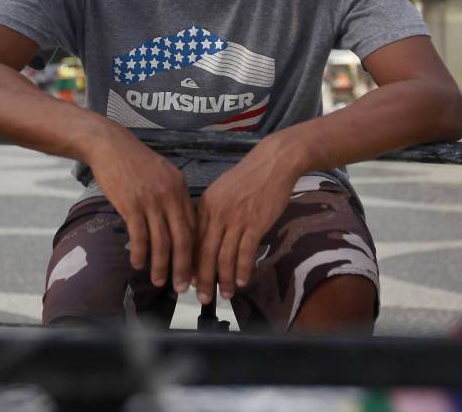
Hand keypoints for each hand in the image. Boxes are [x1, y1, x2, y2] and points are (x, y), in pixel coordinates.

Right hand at [85, 126, 195, 291]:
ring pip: (161, 241)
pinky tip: (138, 264)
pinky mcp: (131, 204)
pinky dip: (141, 253)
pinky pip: (139, 236)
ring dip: (161, 265)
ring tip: (159, 281)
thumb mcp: (162, 173)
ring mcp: (151, 200)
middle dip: (183, 266)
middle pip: (183, 238)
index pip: (194, 226)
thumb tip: (178, 225)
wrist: (109, 145)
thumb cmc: (135, 161)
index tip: (194, 269)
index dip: (194, 250)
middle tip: (182, 286)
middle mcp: (170, 195)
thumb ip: (172, 196)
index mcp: (180, 187)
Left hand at [195, 136, 302, 304]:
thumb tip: (205, 239)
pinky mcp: (255, 223)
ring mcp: (236, 219)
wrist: (273, 163)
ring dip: (224, 279)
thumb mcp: (221, 192)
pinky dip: (242, 269)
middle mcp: (217, 214)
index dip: (190, 264)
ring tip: (224, 295)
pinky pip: (245, 252)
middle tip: (201, 298)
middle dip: (202, 279)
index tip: (189, 281)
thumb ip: (212, 214)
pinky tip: (242, 281)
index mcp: (205, 206)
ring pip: (224, 256)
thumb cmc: (248, 178)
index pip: (193, 241)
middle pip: (205, 253)